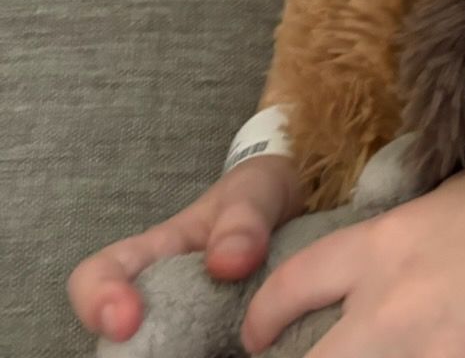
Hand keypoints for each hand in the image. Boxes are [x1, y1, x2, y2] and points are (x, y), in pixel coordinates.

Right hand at [68, 154, 305, 344]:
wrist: (298, 208)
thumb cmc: (260, 196)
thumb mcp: (256, 192)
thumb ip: (243, 220)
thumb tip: (226, 264)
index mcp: (156, 254)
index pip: (98, 275)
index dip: (96, 300)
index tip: (125, 323)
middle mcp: (161, 301)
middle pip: (120, 345)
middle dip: (133, 356)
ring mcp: (190, 332)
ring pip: (162, 357)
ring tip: (219, 355)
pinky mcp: (218, 351)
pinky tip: (242, 356)